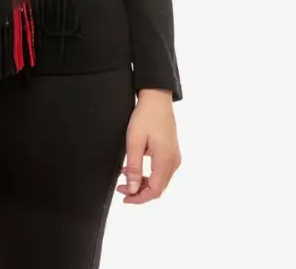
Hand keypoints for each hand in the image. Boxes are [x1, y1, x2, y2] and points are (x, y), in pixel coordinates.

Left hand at [116, 89, 180, 204]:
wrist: (157, 98)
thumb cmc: (145, 116)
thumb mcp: (134, 141)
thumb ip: (133, 167)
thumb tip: (131, 189)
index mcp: (166, 160)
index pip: (154, 191)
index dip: (138, 198)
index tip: (124, 198)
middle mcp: (173, 161)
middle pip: (158, 188)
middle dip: (139, 192)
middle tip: (121, 189)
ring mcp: (174, 156)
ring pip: (159, 180)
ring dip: (142, 183)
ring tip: (124, 177)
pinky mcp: (171, 151)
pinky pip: (160, 170)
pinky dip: (147, 174)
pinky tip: (133, 168)